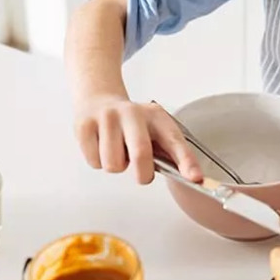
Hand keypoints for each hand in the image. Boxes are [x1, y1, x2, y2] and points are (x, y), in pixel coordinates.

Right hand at [73, 95, 203, 184]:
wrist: (97, 100)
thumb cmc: (130, 124)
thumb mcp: (154, 130)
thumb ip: (170, 152)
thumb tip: (190, 178)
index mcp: (155, 116)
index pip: (175, 140)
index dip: (186, 161)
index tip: (195, 178)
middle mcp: (132, 113)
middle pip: (141, 154)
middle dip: (142, 174)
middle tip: (141, 173)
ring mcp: (106, 117)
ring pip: (113, 164)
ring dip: (116, 166)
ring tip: (117, 151)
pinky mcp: (85, 125)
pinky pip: (94, 162)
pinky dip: (98, 162)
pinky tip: (101, 146)